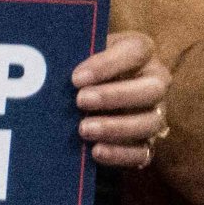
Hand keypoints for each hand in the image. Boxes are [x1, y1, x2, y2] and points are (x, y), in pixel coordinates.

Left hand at [69, 35, 169, 169]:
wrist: (90, 98)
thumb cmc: (85, 74)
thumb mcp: (82, 56)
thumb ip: (74, 58)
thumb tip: (47, 66)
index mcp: (142, 53)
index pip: (137, 51)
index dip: (108, 64)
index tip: (76, 77)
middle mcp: (156, 82)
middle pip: (153, 88)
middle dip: (115, 95)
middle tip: (80, 100)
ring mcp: (155, 114)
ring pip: (151, 122)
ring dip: (116, 127)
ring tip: (83, 129)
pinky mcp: (148, 143)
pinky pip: (143, 153)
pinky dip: (120, 153)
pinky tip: (95, 151)